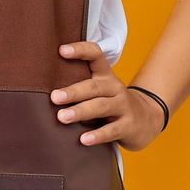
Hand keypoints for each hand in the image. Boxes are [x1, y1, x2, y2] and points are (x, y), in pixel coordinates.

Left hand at [50, 41, 165, 151]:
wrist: (147, 120)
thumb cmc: (112, 104)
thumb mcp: (100, 90)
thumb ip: (80, 86)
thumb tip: (42, 89)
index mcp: (105, 75)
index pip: (95, 55)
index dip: (80, 50)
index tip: (61, 50)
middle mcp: (114, 87)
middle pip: (93, 86)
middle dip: (73, 91)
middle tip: (54, 97)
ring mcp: (123, 106)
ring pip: (101, 106)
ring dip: (80, 111)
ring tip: (62, 117)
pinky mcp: (128, 125)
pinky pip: (111, 130)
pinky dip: (97, 135)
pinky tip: (83, 140)